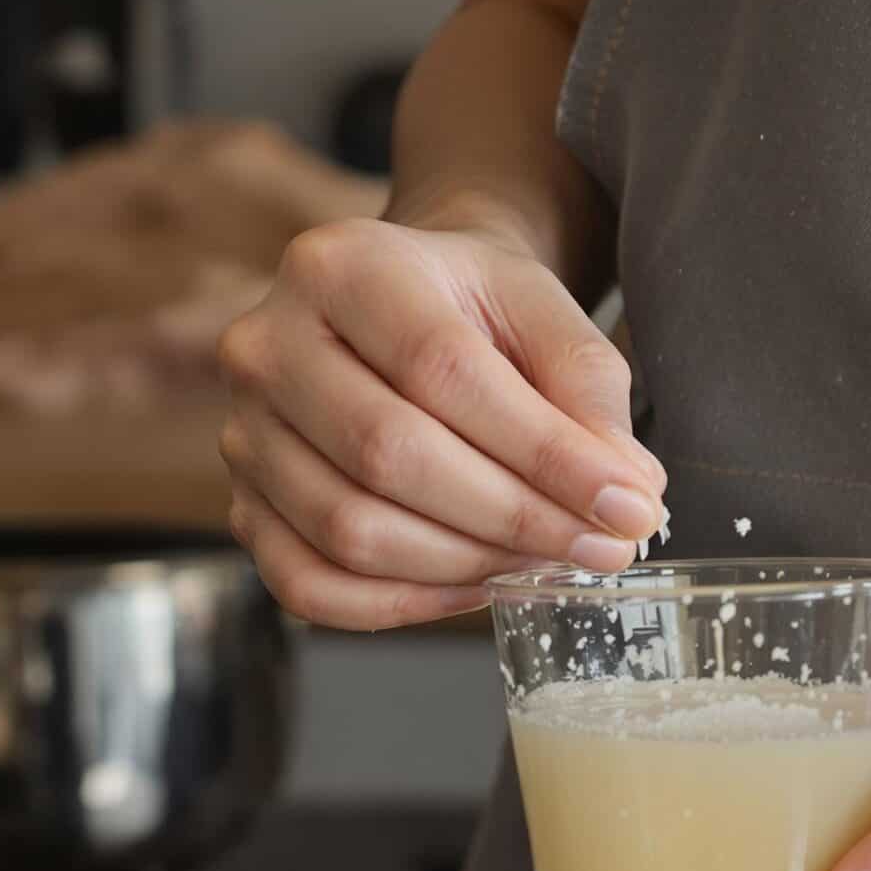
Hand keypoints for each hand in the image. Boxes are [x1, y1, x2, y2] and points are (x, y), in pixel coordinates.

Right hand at [217, 210, 666, 628]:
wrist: (396, 308)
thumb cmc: (470, 306)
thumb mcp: (541, 308)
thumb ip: (589, 388)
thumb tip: (626, 492)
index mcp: (342, 266)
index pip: (443, 371)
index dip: (544, 451)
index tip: (627, 503)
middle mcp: (268, 345)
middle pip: (388, 455)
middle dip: (514, 517)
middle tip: (601, 547)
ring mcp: (242, 432)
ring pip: (350, 529)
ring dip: (467, 564)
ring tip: (547, 559)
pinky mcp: (243, 505)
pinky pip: (311, 584)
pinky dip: (404, 604)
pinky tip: (477, 584)